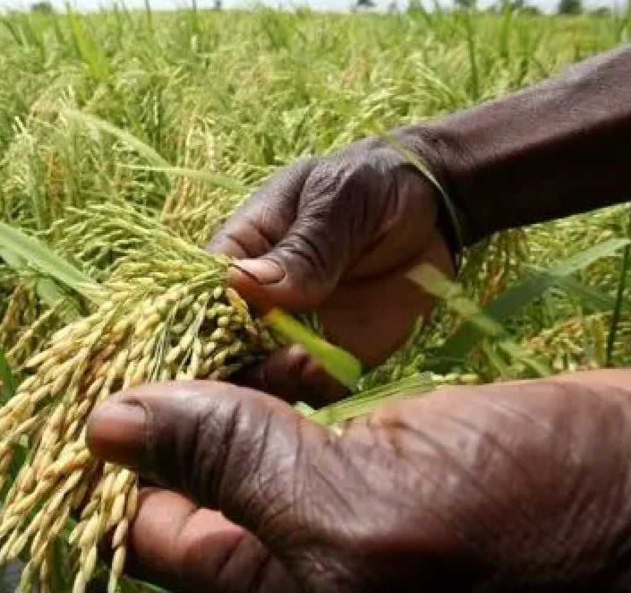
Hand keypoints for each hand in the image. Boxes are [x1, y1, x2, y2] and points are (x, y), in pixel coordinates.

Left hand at [87, 371, 630, 592]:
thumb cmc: (528, 514)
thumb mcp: (362, 503)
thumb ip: (234, 465)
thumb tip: (109, 424)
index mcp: (276, 591)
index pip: (153, 530)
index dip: (118, 456)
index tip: (91, 376)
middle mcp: (292, 561)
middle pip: (189, 486)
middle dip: (161, 412)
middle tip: (137, 333)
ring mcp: (327, 510)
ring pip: (234, 446)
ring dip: (209, 385)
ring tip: (183, 323)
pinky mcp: (361, 464)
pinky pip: (283, 424)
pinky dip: (261, 379)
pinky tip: (250, 336)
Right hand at [209, 137, 453, 402]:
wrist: (435, 208)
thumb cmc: (372, 184)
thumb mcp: (339, 200)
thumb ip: (303, 245)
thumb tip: (246, 285)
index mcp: (240, 252)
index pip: (201, 296)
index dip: (195, 325)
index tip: (214, 343)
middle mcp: (255, 303)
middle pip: (221, 349)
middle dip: (232, 368)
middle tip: (266, 362)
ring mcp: (293, 334)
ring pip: (260, 377)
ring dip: (272, 384)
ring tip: (303, 365)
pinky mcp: (333, 358)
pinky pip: (310, 389)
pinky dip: (313, 392)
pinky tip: (329, 375)